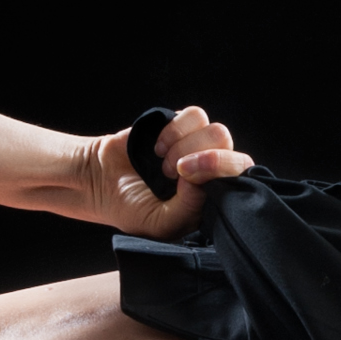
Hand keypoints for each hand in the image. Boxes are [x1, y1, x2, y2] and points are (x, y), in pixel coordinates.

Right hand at [78, 106, 252, 237]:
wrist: (99, 181)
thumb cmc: (133, 208)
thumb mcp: (162, 223)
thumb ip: (188, 209)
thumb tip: (202, 180)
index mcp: (213, 196)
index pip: (242, 178)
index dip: (219, 172)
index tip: (187, 179)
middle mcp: (211, 170)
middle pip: (234, 151)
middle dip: (206, 160)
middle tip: (175, 171)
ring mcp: (197, 145)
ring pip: (216, 131)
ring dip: (185, 147)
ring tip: (163, 165)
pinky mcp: (180, 124)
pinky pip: (194, 116)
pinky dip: (174, 131)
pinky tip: (158, 148)